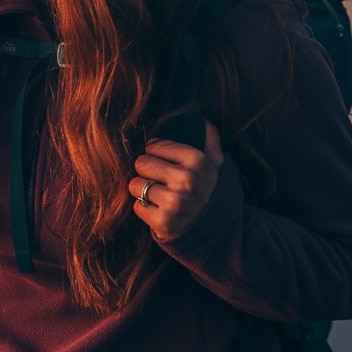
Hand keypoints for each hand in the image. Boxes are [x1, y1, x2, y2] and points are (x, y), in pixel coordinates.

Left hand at [130, 122, 223, 240]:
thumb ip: (210, 140)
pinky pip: (137, 206)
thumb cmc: (208, 193)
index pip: (154, 145)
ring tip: (159, 197)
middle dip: (148, 172)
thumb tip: (204, 116)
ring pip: (135, 185)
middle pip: (141, 163)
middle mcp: (188, 180)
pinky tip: (159, 211)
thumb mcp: (216, 165)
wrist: (215, 234)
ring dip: (144, 191)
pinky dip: (145, 209)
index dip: (155, 154)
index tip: (166, 165)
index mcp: (198, 161)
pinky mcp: (164, 222)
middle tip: (161, 181)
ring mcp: (175, 202)